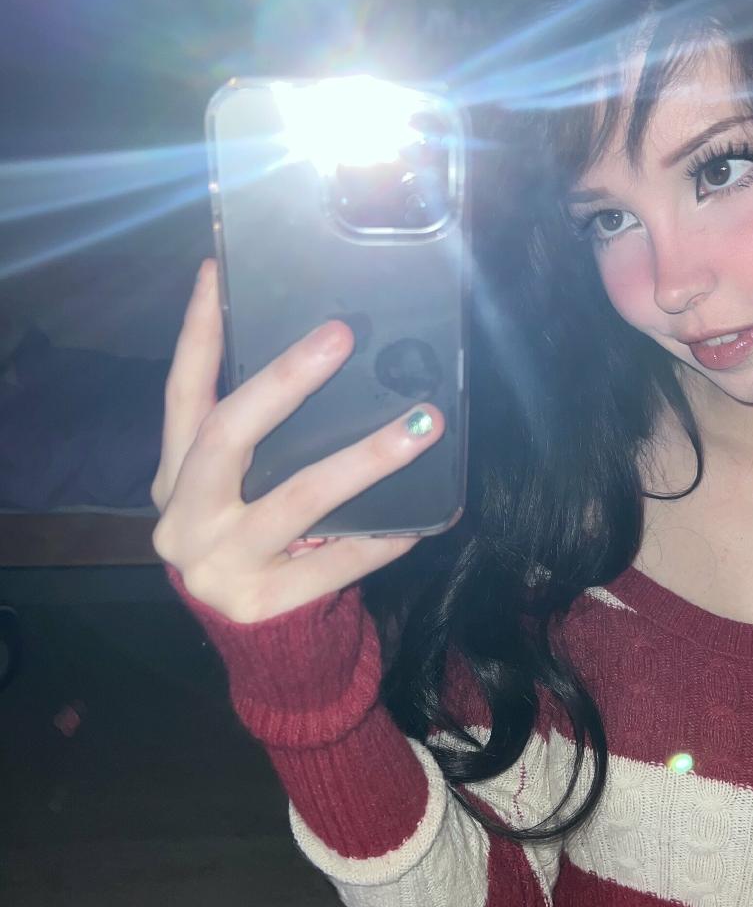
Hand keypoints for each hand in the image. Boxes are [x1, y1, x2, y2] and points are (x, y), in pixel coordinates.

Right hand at [150, 258, 446, 623]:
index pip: (181, 392)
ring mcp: (219, 563)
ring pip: (300, 498)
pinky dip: (380, 536)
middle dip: (286, 381)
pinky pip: (336, 561)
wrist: (256, 635)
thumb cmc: (254, 532)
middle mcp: (185, 514)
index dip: (197, 332)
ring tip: (424, 424)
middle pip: (229, 434)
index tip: (217, 271)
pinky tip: (420, 518)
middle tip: (341, 335)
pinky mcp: (263, 602)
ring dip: (366, 457)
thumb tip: (324, 348)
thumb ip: (256, 433)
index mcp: (175, 472)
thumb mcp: (235, 483)